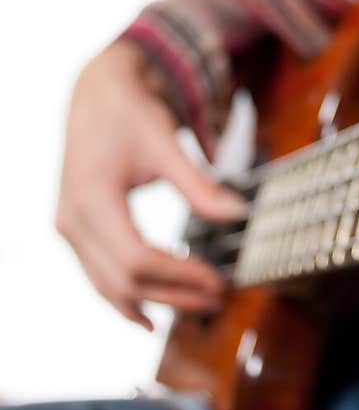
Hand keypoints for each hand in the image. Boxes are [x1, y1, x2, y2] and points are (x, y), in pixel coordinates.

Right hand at [56, 39, 243, 327]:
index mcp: (93, 198)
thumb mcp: (166, 144)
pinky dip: (127, 296)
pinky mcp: (74, 232)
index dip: (180, 276)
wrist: (95, 96)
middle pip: (124, 281)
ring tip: (198, 306)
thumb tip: (239, 214)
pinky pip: (98, 277)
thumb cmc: (130, 114)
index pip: (137, 258)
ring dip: (153, 302)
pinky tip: (152, 313)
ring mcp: (69, 229)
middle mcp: (73, 221)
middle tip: (218, 298)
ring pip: (108, 287)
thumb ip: (199, 185)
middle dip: (174, 296)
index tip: (218, 279)